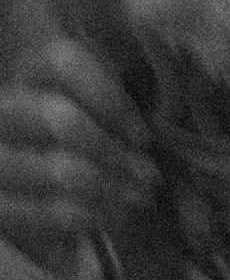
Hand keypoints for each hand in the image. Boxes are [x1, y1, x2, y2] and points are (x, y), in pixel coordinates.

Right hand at [0, 33, 159, 273]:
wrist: (20, 191)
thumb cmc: (84, 142)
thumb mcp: (98, 113)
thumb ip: (119, 106)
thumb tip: (162, 118)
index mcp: (31, 74)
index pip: (62, 63)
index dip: (108, 97)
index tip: (143, 135)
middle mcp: (3, 110)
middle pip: (62, 118)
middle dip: (114, 150)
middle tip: (149, 175)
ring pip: (57, 168)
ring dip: (109, 187)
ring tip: (140, 198)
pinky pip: (38, 211)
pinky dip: (83, 215)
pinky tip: (112, 216)